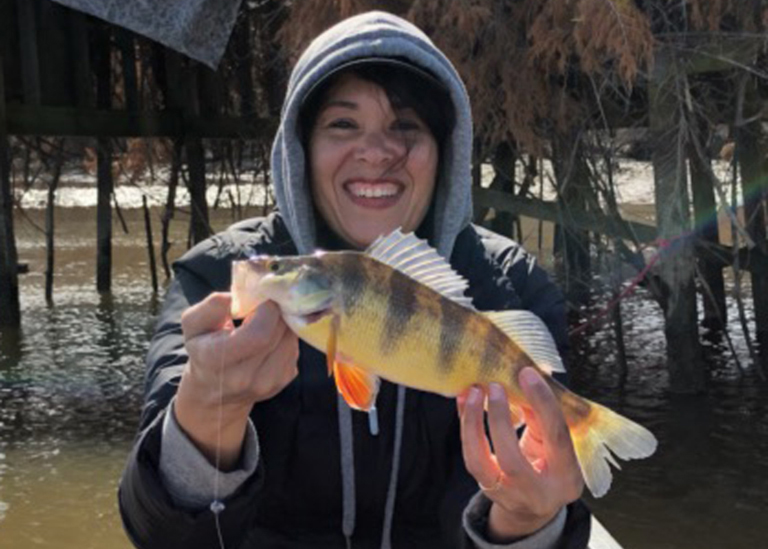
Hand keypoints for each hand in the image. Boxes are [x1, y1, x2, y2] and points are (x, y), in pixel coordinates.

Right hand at [175, 292, 298, 467]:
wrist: (212, 391)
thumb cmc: (201, 349)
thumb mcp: (192, 324)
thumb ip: (213, 305)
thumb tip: (243, 296)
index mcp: (218, 360)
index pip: (259, 333)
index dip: (266, 309)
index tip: (260, 297)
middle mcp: (244, 378)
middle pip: (278, 334)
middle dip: (276, 311)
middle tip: (264, 303)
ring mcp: (267, 383)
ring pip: (290, 339)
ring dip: (282, 322)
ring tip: (265, 320)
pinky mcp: (282, 382)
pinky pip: (294, 348)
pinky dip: (286, 336)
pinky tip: (270, 335)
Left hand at [458, 367, 583, 540]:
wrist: (535, 505)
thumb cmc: (551, 465)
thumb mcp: (557, 445)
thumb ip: (544, 416)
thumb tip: (529, 377)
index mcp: (567, 477)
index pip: (556, 437)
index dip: (542, 403)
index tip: (526, 373)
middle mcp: (538, 493)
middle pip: (512, 458)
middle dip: (499, 418)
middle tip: (494, 386)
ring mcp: (508, 496)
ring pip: (480, 461)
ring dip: (472, 422)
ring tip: (472, 392)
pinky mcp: (487, 490)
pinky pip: (470, 457)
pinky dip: (466, 427)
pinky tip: (464, 402)